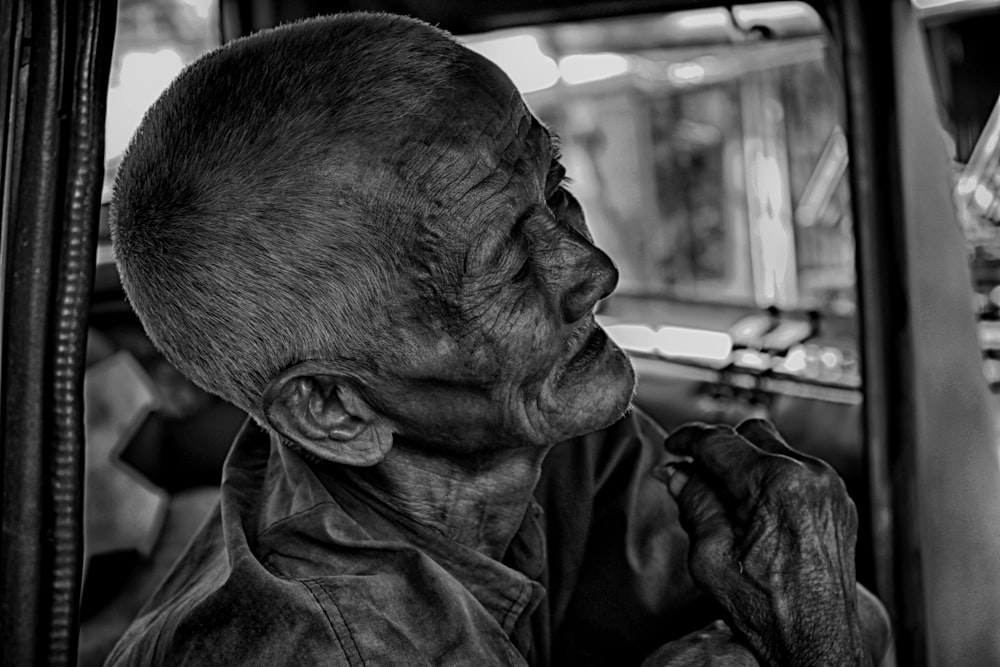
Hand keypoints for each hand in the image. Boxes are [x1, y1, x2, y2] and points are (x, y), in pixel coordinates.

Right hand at [655, 419, 869, 665]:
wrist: (817, 643)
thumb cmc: (769, 611)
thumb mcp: (710, 558)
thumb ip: (694, 504)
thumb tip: (677, 473)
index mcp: (776, 485)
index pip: (719, 441)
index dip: (687, 440)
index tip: (673, 447)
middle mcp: (810, 477)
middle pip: (750, 434)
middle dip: (718, 449)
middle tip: (694, 475)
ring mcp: (830, 488)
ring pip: (776, 448)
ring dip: (746, 463)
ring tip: (726, 500)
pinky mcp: (839, 501)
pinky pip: (798, 470)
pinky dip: (771, 478)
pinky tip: (754, 510)